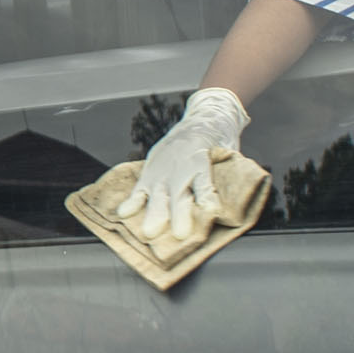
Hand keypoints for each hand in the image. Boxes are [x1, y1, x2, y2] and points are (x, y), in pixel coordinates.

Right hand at [127, 88, 248, 241]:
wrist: (201, 119)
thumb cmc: (218, 144)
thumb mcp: (228, 154)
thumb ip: (225, 175)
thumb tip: (224, 204)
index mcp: (202, 159)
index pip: (204, 180)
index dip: (206, 196)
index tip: (211, 211)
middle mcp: (181, 164)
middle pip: (179, 192)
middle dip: (178, 214)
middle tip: (179, 234)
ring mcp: (163, 167)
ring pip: (158, 192)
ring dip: (154, 213)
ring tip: (150, 232)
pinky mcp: (150, 169)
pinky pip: (140, 187)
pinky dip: (133, 201)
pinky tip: (124, 214)